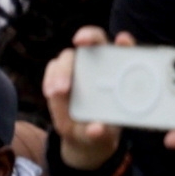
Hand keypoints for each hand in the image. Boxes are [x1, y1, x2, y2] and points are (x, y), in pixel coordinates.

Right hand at [45, 36, 122, 175]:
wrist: (84, 137)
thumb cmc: (103, 130)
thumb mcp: (106, 135)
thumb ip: (102, 132)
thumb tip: (96, 128)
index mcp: (118, 74)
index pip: (124, 50)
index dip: (125, 42)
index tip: (122, 40)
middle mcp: (97, 64)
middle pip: (92, 42)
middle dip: (87, 38)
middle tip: (80, 43)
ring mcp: (77, 68)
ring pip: (68, 57)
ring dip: (63, 70)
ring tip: (59, 90)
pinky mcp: (59, 75)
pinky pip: (52, 69)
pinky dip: (50, 79)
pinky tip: (50, 92)